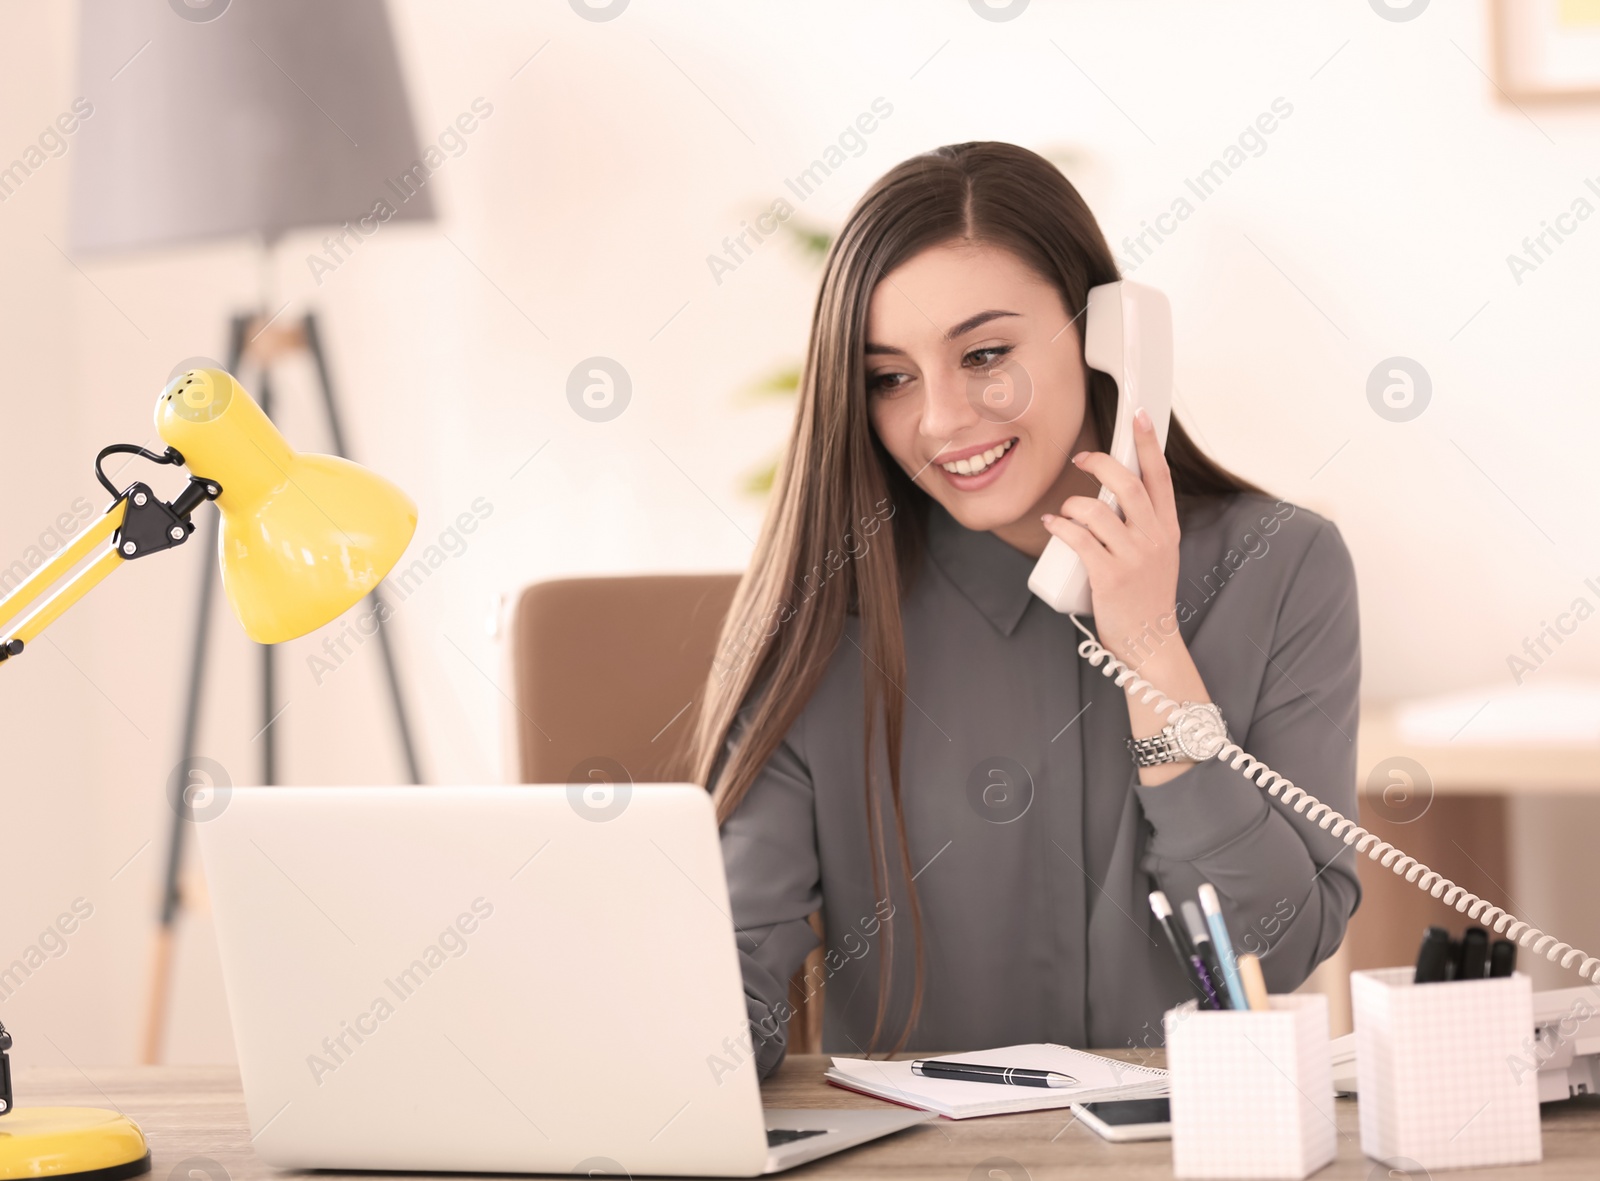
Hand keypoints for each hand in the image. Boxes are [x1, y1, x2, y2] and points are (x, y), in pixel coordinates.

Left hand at [1040, 407, 1179, 662]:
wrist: (1149, 642)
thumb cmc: (1147, 597)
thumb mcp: (1158, 556)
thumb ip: (1144, 526)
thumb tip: (1113, 496)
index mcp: (1167, 530)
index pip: (1161, 477)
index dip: (1149, 444)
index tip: (1139, 416)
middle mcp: (1154, 539)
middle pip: (1127, 484)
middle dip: (1100, 462)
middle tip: (1081, 458)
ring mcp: (1134, 558)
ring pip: (1097, 510)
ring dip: (1073, 503)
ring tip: (1065, 511)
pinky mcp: (1110, 577)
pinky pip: (1079, 539)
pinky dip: (1060, 525)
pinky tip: (1052, 523)